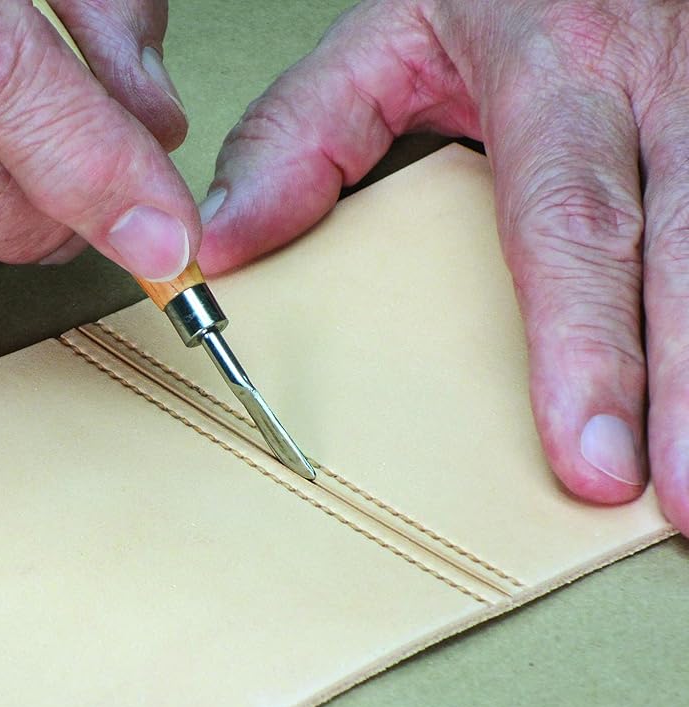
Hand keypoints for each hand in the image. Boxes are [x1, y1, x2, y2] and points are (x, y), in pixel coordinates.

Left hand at [197, 0, 688, 533]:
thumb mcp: (386, 36)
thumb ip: (303, 136)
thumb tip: (226, 241)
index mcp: (558, 71)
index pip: (567, 224)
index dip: (584, 345)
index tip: (587, 453)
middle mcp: (657, 90)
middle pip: (683, 251)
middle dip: (681, 385)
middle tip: (676, 498)